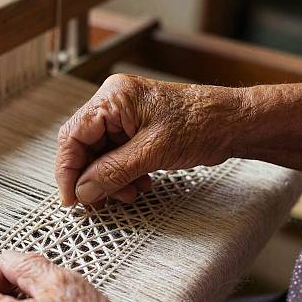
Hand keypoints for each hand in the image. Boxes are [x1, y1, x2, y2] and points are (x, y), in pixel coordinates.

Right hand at [56, 74, 241, 205]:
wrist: (234, 124)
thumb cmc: (201, 124)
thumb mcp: (152, 152)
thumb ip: (112, 172)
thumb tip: (83, 192)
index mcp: (113, 98)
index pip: (73, 136)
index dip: (67, 170)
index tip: (72, 199)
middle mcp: (114, 105)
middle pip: (84, 147)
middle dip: (92, 178)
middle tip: (97, 202)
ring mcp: (124, 118)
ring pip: (100, 156)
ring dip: (109, 180)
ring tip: (127, 195)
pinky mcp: (135, 131)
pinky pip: (116, 157)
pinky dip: (122, 176)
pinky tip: (137, 186)